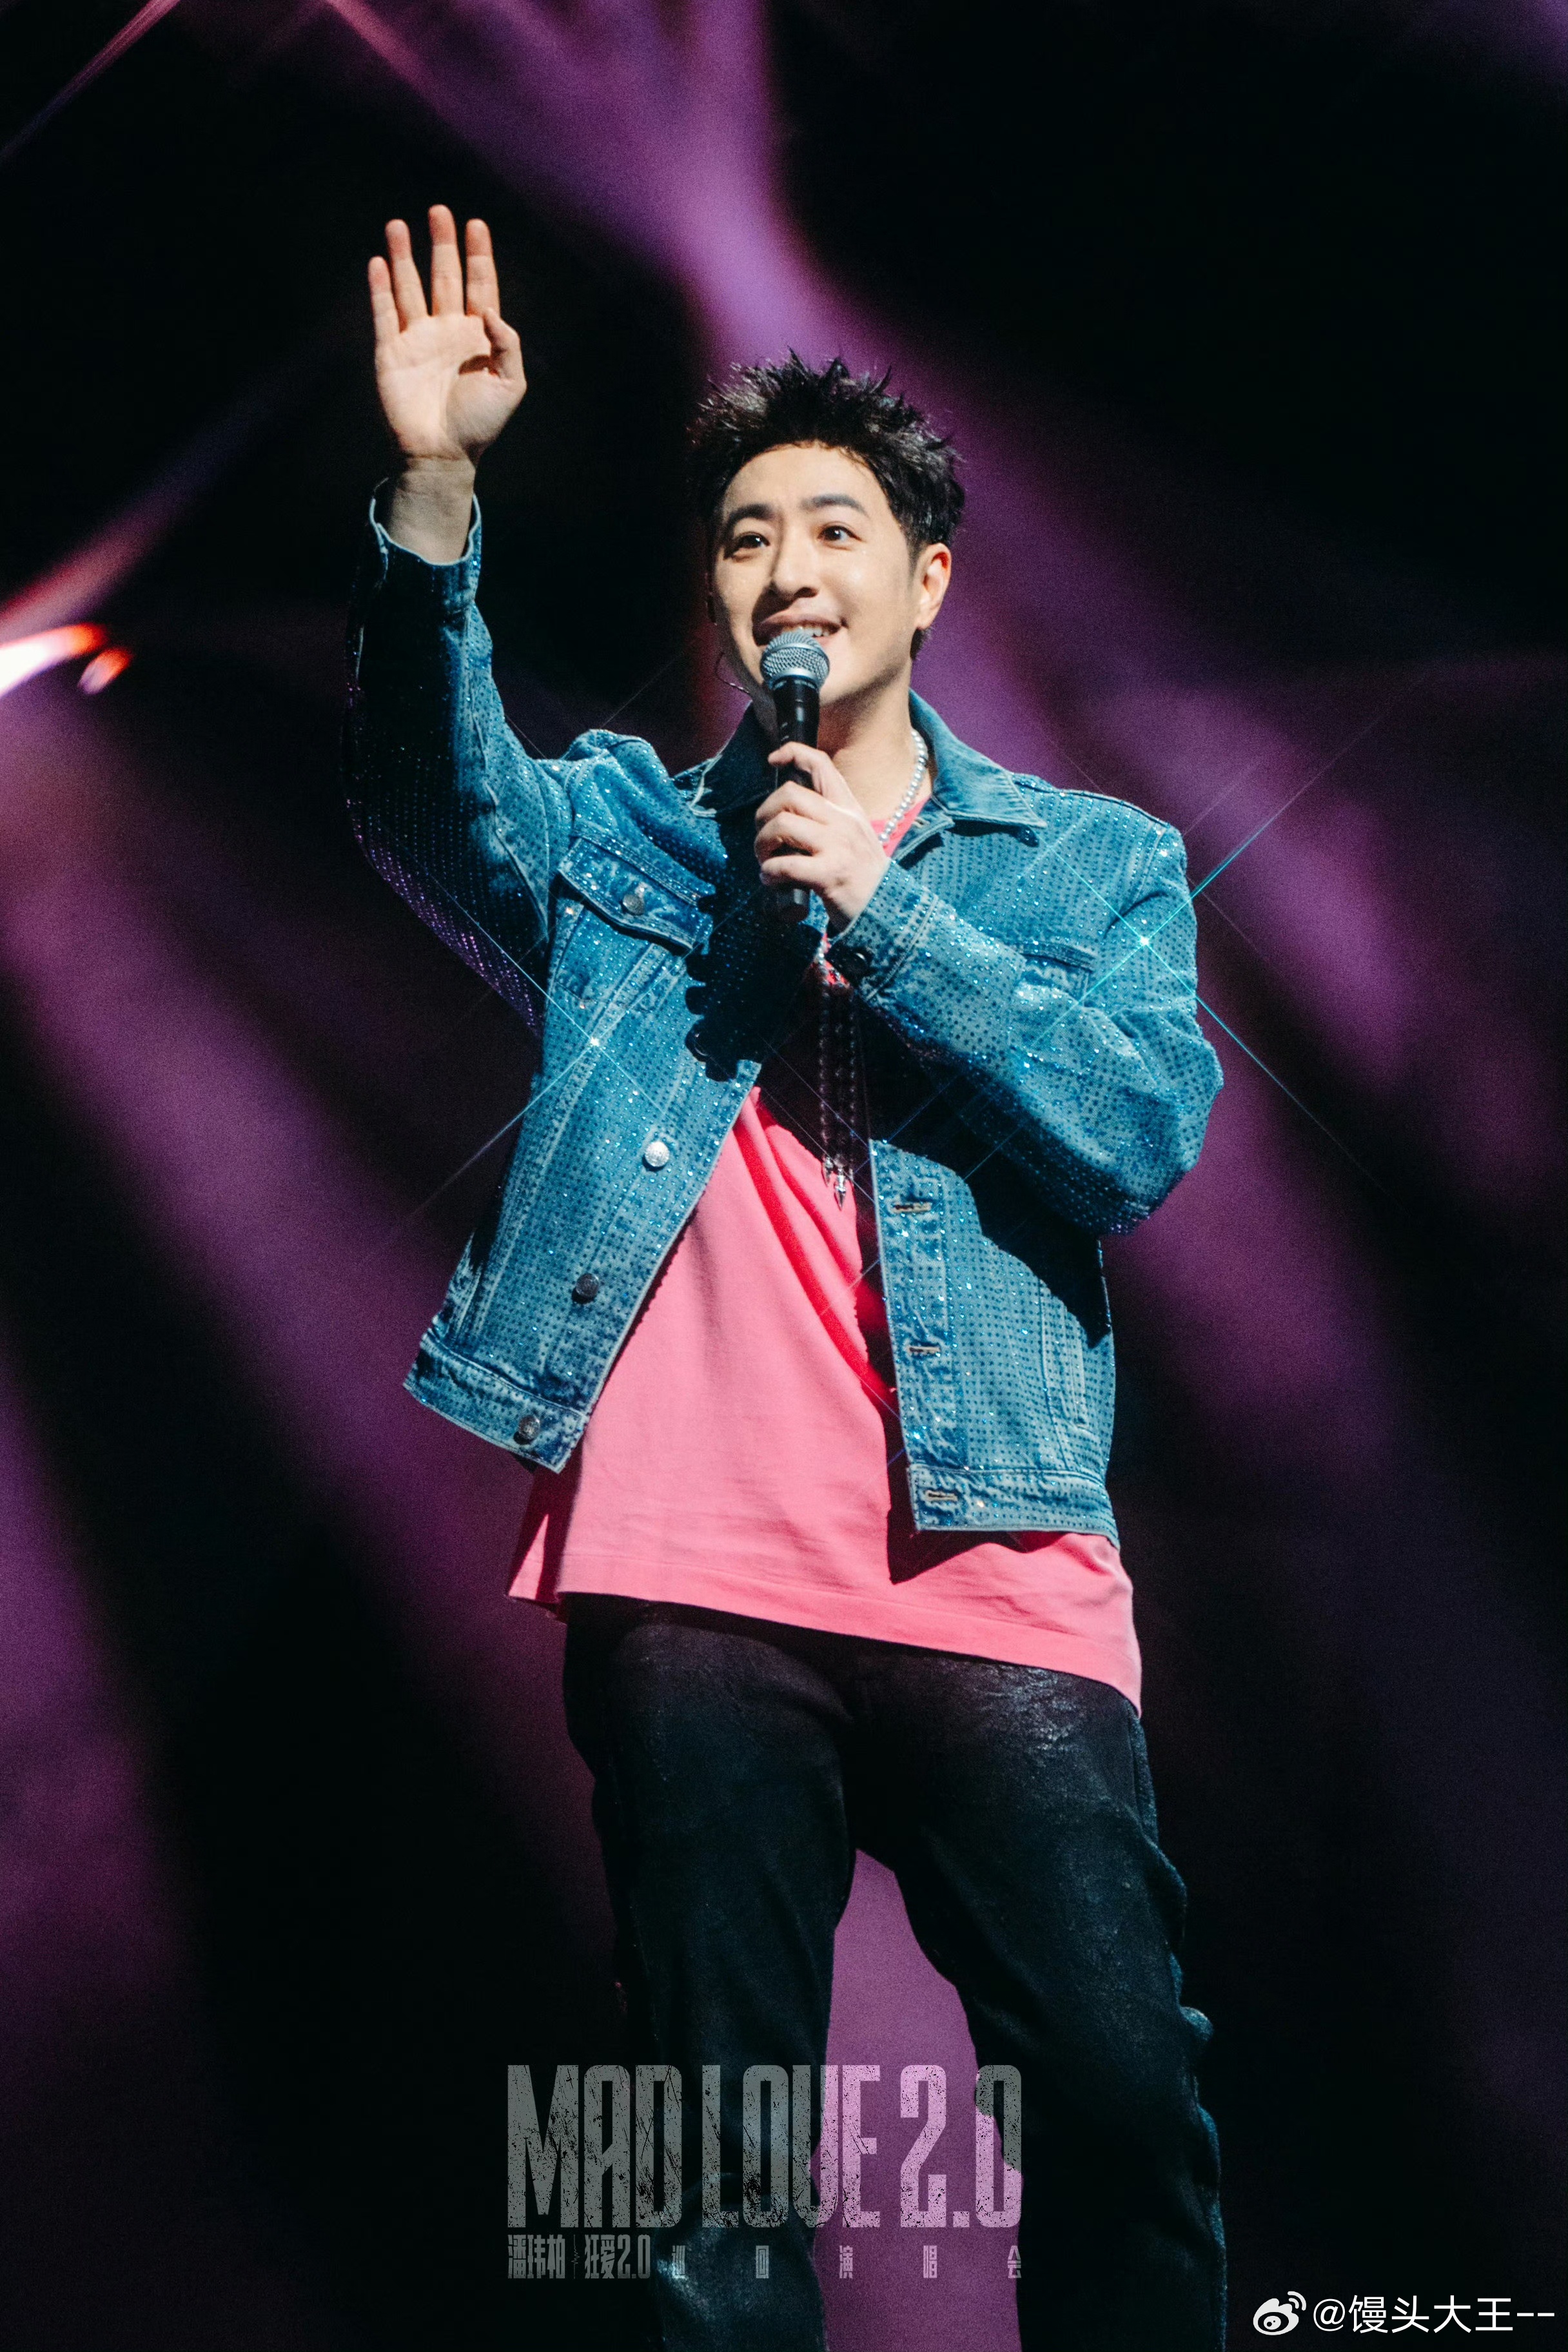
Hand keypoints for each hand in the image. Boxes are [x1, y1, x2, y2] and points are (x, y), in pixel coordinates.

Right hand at [370, 206, 524, 465]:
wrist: (442, 454)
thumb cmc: (480, 424)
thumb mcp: (510, 386)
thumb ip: (508, 345)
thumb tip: (492, 312)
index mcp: (478, 336)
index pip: (480, 286)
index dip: (478, 255)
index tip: (475, 224)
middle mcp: (446, 330)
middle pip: (444, 276)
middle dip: (442, 244)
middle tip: (439, 211)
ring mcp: (417, 339)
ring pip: (409, 287)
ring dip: (404, 256)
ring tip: (398, 225)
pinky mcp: (391, 352)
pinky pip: (384, 313)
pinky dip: (380, 288)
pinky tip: (379, 262)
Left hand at [754, 744, 891, 934]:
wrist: (888, 910)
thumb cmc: (861, 876)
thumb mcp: (853, 837)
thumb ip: (827, 820)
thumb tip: (784, 814)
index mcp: (849, 809)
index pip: (821, 765)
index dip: (793, 752)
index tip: (773, 759)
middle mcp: (844, 821)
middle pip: (789, 794)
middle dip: (764, 815)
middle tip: (763, 839)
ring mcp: (837, 846)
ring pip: (782, 825)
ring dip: (762, 844)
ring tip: (765, 861)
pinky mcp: (829, 874)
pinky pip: (784, 865)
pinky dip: (768, 874)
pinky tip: (771, 882)